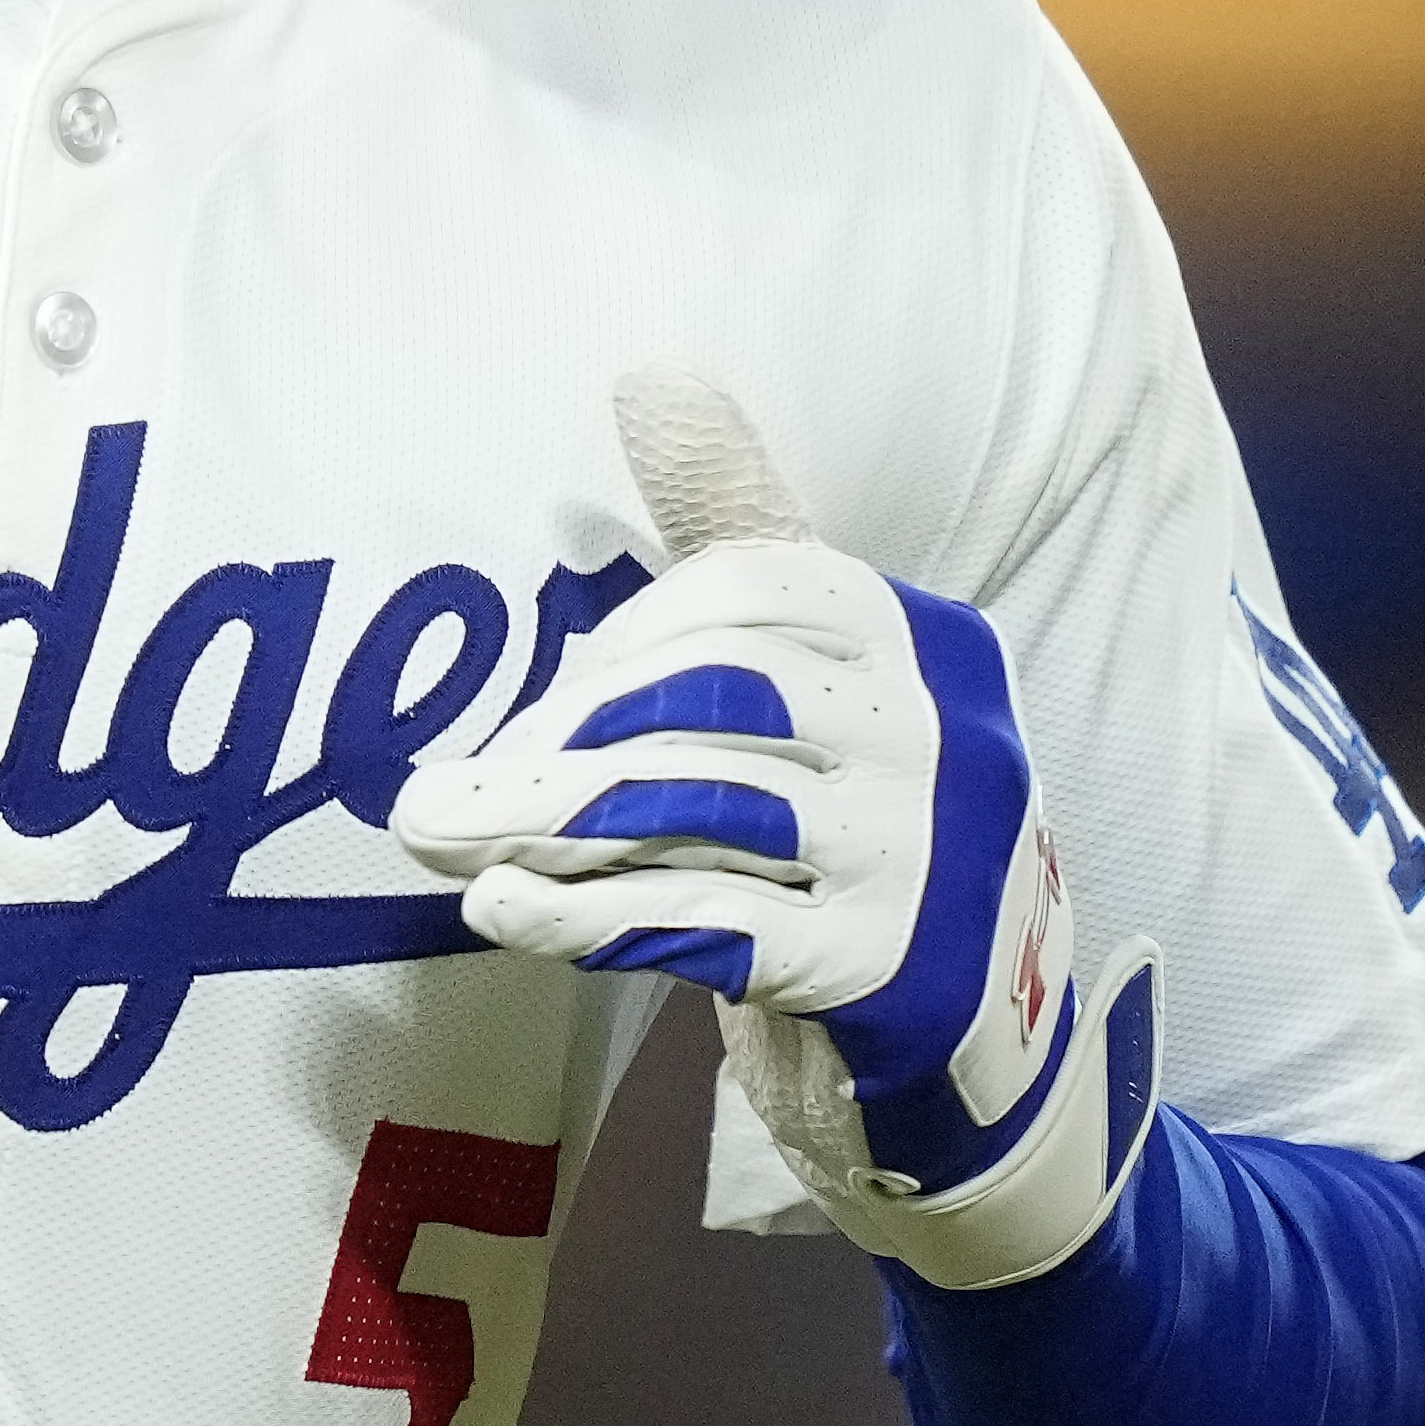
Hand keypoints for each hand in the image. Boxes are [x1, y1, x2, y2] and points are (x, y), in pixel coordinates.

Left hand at [389, 366, 1155, 1284]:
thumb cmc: (864, 839)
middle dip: (562, 737)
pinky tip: (502, 909)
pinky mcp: (892, 971)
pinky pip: (712, 925)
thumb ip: (738, 537)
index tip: (540, 711)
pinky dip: (589, 915)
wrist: (983, 1052)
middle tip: (441, 792)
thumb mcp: (821, 685)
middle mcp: (947, 733)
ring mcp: (928, 856)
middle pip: (717, 697)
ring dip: (549, 825)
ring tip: (444, 840)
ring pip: (703, 809)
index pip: (752, 591)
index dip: (623, 645)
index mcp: (926, 639)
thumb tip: (652, 374)